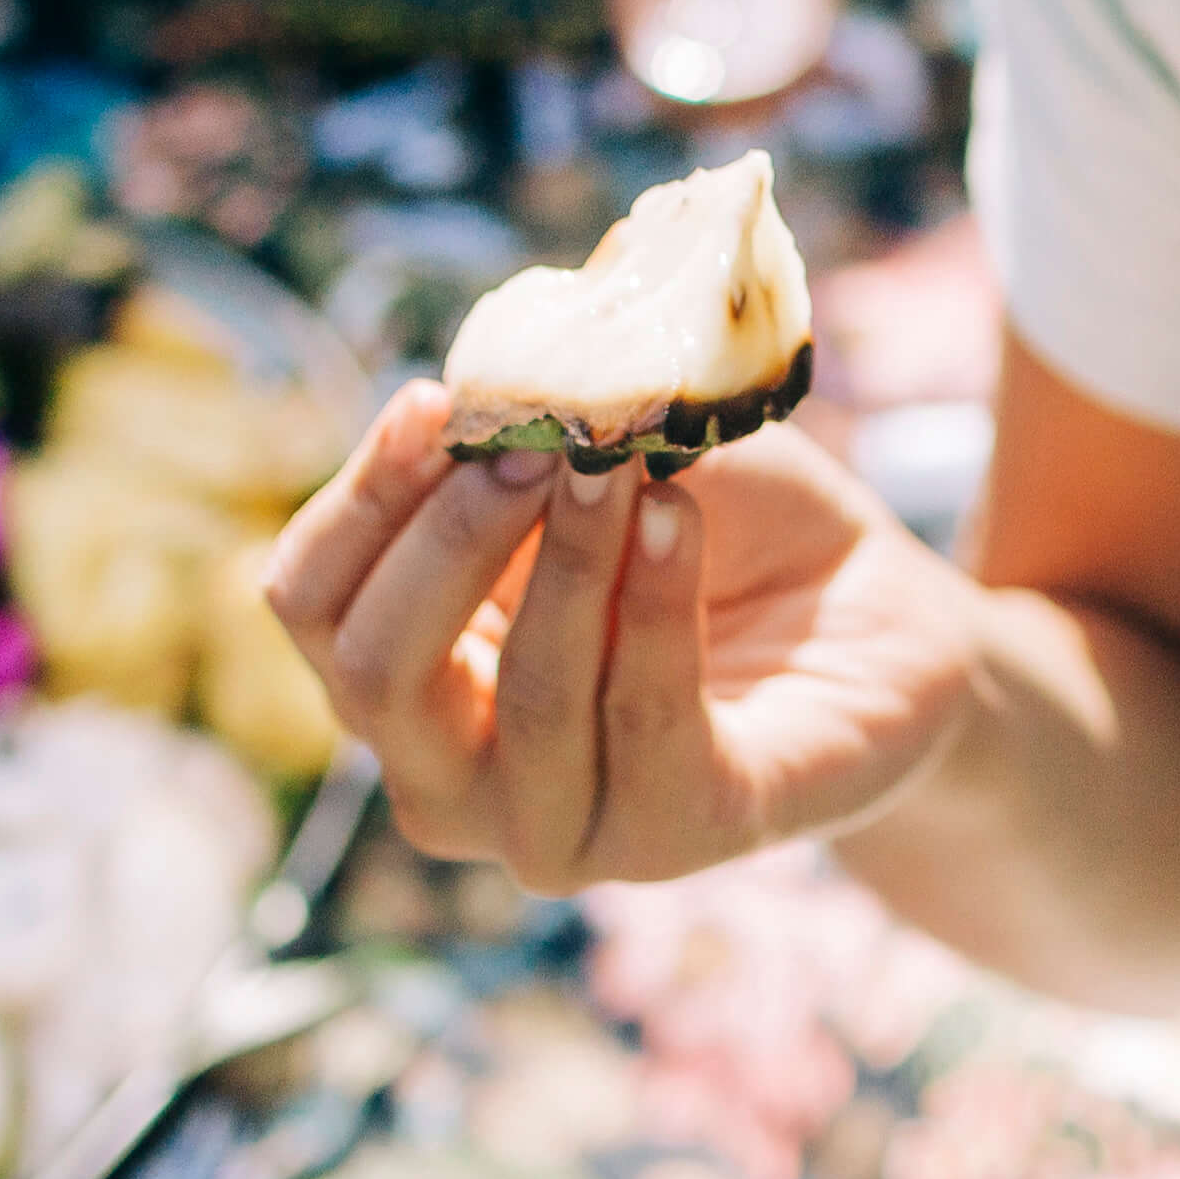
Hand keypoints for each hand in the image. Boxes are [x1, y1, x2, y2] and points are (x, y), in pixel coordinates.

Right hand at [264, 384, 982, 890]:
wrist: (871, 612)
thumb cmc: (721, 523)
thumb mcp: (623, 441)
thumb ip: (552, 409)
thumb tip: (526, 341)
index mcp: (409, 666)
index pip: (308, 600)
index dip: (357, 501)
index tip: (429, 401)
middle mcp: (453, 771)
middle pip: (373, 675)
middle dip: (448, 537)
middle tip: (533, 439)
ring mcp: (555, 827)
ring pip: (522, 702)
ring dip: (572, 561)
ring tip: (625, 464)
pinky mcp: (674, 837)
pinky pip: (645, 723)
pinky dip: (657, 606)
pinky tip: (680, 519)